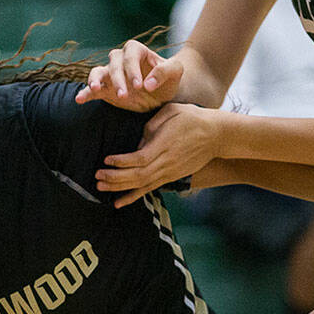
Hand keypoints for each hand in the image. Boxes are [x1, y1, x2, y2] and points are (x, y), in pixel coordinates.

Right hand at [74, 39, 183, 111]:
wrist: (163, 93)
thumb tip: (148, 83)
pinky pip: (92, 89)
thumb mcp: (176, 72)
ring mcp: (111, 74)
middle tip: (124, 95)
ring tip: (95, 89)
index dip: (133, 69)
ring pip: (98, 72)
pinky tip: (79, 99)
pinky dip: (85, 93)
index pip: (130, 56)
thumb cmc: (170, 79)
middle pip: (114, 64)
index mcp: (137, 50)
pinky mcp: (106, 89)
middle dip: (118, 79)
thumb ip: (165, 72)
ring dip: (96, 80)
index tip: (140, 86)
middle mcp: (121, 59)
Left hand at [95, 103, 220, 207]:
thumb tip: (137, 143)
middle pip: (137, 176)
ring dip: (120, 188)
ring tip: (101, 188)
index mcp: (165, 145)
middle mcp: (166, 163)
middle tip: (97, 177)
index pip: (139, 158)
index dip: (121, 162)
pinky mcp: (171, 177)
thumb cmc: (192, 118)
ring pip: (141, 185)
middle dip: (115, 178)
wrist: (216, 135)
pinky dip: (133, 196)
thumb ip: (151, 126)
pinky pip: (149, 189)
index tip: (106, 160)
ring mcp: (169, 172)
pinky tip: (118, 202)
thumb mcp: (170, 111)